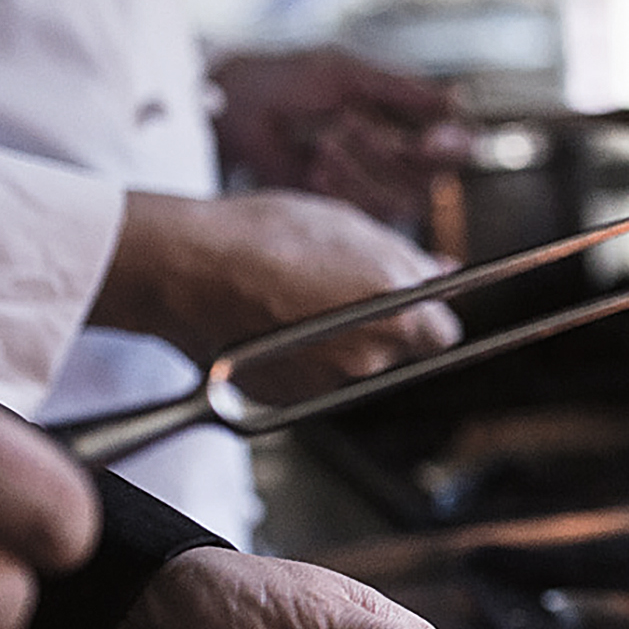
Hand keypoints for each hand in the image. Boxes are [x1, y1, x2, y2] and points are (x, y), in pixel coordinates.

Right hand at [94, 188, 460, 402]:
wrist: (186, 268)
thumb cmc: (266, 237)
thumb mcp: (351, 228)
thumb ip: (407, 259)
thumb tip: (442, 271)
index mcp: (397, 318)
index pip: (442, 333)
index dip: (424, 314)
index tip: (405, 298)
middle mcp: (369, 361)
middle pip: (396, 350)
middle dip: (377, 323)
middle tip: (336, 286)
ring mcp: (327, 385)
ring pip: (352, 366)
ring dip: (337, 341)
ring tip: (295, 298)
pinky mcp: (288, 400)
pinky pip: (312, 379)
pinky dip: (301, 358)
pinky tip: (273, 321)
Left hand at [210, 48, 471, 229]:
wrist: (236, 111)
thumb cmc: (287, 80)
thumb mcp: (347, 74)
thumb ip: (401, 88)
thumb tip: (455, 98)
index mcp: (406, 118)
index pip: (455, 145)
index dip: (451, 147)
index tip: (431, 139)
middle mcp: (399, 157)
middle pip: (431, 177)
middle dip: (389, 151)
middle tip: (347, 122)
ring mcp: (375, 186)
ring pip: (403, 199)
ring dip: (362, 169)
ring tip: (324, 142)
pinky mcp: (350, 209)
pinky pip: (371, 214)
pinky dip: (343, 188)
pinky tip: (315, 166)